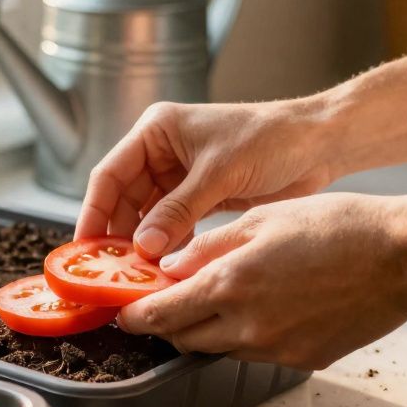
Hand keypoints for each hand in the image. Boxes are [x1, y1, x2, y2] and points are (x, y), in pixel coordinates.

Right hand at [76, 100, 336, 258]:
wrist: (320, 143)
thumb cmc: (272, 138)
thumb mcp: (219, 173)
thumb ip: (178, 210)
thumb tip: (143, 245)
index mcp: (156, 131)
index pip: (109, 175)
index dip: (94, 212)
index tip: (86, 246)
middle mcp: (161, 152)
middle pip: (123, 200)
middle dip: (119, 235)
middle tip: (113, 271)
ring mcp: (179, 176)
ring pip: (146, 217)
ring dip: (144, 244)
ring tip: (138, 274)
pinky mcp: (199, 196)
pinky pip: (171, 225)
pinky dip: (168, 245)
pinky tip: (166, 267)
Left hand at [116, 193, 406, 369]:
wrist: (404, 258)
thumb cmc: (339, 227)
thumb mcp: (260, 220)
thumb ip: (207, 248)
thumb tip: (169, 266)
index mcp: (230, 285)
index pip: (161, 315)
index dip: (136, 316)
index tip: (124, 312)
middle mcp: (248, 326)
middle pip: (184, 339)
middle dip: (167, 324)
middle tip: (164, 303)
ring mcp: (276, 348)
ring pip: (219, 348)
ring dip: (207, 328)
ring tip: (219, 298)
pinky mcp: (303, 359)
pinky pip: (257, 352)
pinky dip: (246, 335)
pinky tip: (264, 307)